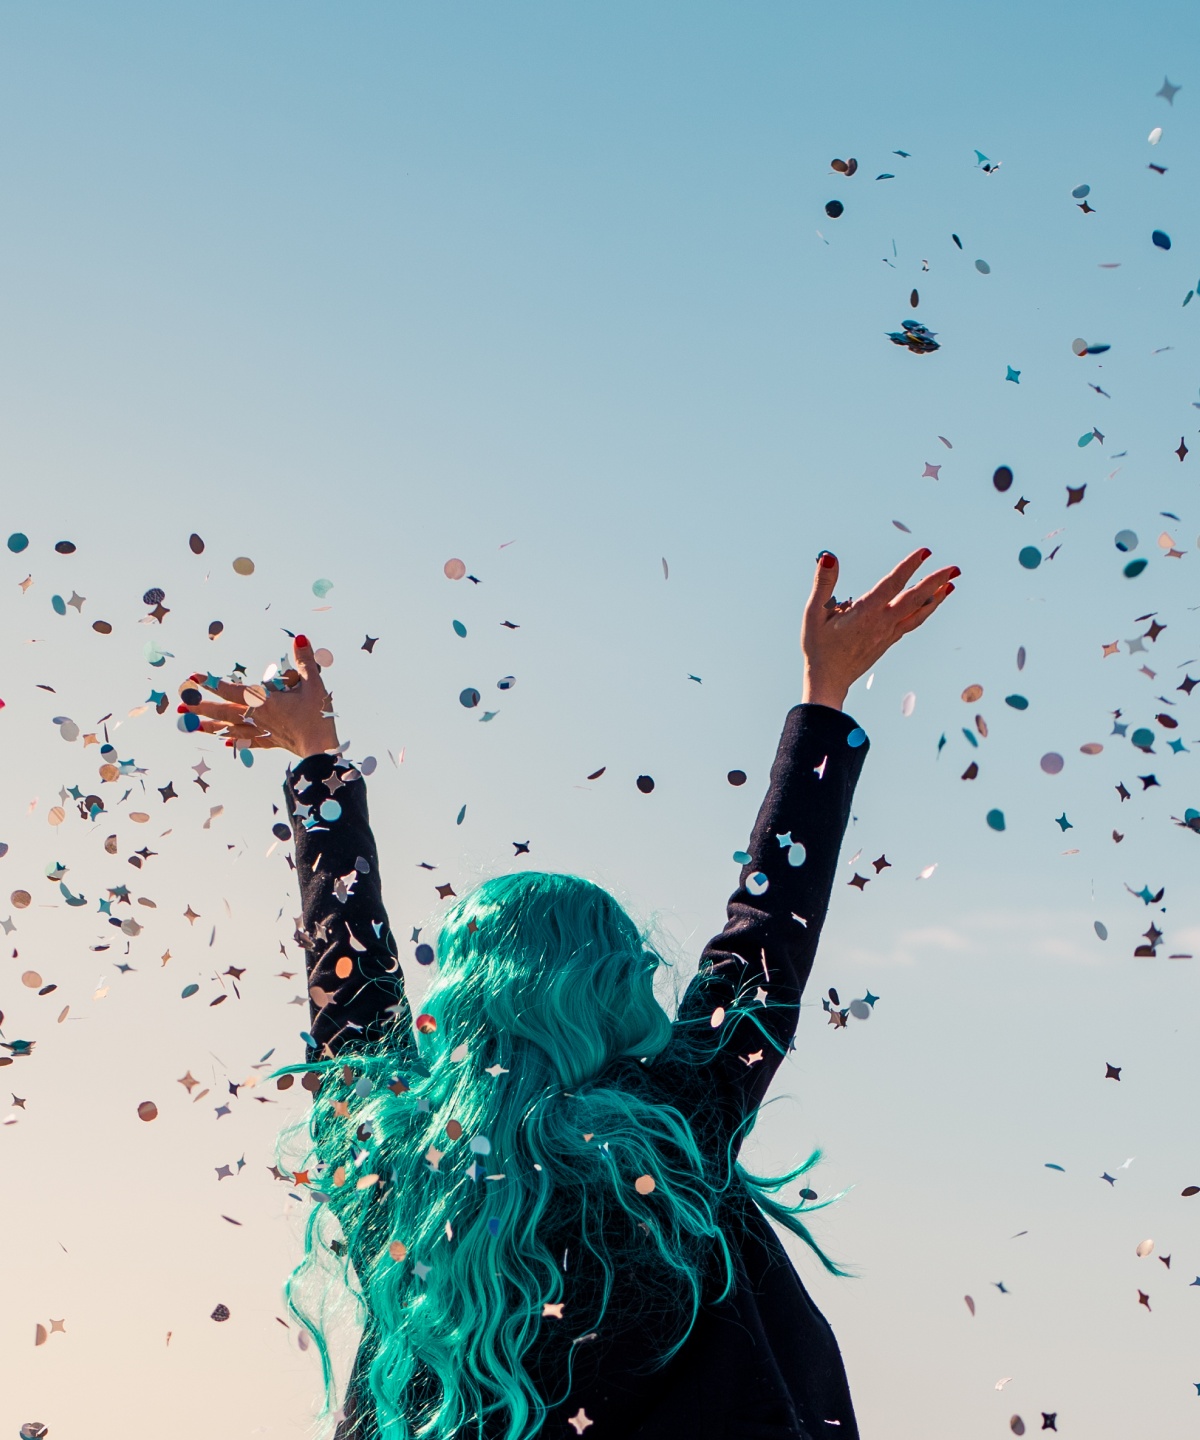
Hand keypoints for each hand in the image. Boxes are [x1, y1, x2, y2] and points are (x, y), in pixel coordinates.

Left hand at [177, 635, 340, 760]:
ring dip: (208, 726)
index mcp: (263, 702)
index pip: (231, 689)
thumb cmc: (318, 716)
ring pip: (229, 728)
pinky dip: (235, 740)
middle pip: (223, 711)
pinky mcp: (271, 742)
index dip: (211, 682)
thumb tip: (299, 638)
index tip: (192, 677)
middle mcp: (257, 717)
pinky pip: (248, 741)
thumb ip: (305, 660)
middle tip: (179, 706)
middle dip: (200, 707)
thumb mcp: (314, 684)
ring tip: (189, 726)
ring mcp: (262, 731)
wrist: (321, 750)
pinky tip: (225, 742)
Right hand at [800, 548, 958, 709]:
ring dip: (937, 598)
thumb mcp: (813, 613)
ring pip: (919, 613)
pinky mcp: (888, 642)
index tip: (925, 552)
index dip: (910, 567)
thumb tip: (828, 556)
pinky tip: (930, 604)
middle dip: (936, 581)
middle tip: (955, 568)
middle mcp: (882, 623)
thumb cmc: (818, 647)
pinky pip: (912, 623)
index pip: (892, 584)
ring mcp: (888, 634)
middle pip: (915, 599)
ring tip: (951, 584)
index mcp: (866, 613)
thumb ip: (823, 583)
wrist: (827, 681)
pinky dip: (925, 611)